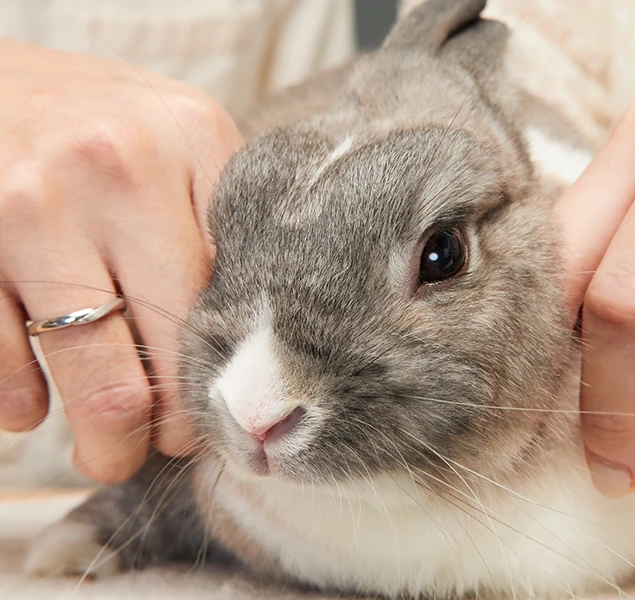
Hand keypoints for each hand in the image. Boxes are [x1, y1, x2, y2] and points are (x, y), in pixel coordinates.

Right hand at [0, 40, 241, 481]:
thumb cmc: (93, 127)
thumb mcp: (172, 141)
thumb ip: (214, 221)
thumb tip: (239, 351)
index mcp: (193, 138)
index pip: (236, 290)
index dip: (228, 372)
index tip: (221, 409)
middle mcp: (119, 167)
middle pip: (174, 346)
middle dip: (173, 428)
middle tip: (164, 445)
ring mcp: (32, 205)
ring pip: (94, 379)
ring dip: (106, 440)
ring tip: (110, 448)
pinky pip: (3, 371)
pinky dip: (21, 405)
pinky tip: (35, 400)